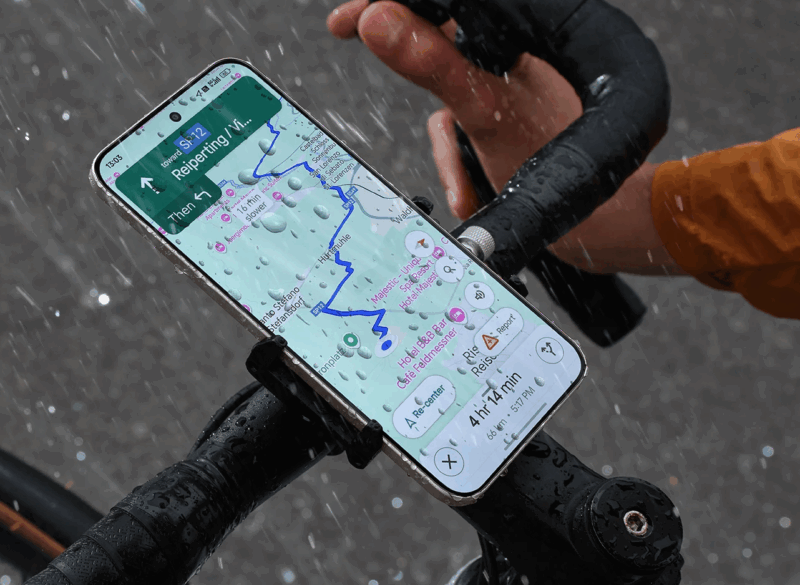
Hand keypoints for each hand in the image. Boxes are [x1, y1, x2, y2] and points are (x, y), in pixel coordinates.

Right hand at [327, 0, 686, 275]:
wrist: (591, 222)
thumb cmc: (554, 158)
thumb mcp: (485, 111)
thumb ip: (433, 65)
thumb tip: (378, 20)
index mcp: (512, 43)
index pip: (444, 12)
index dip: (393, 9)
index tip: (347, 21)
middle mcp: (504, 64)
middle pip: (437, 52)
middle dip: (406, 63)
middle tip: (355, 36)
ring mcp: (499, 98)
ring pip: (443, 106)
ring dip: (449, 151)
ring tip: (468, 186)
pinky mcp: (495, 129)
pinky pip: (455, 140)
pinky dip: (457, 169)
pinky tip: (474, 194)